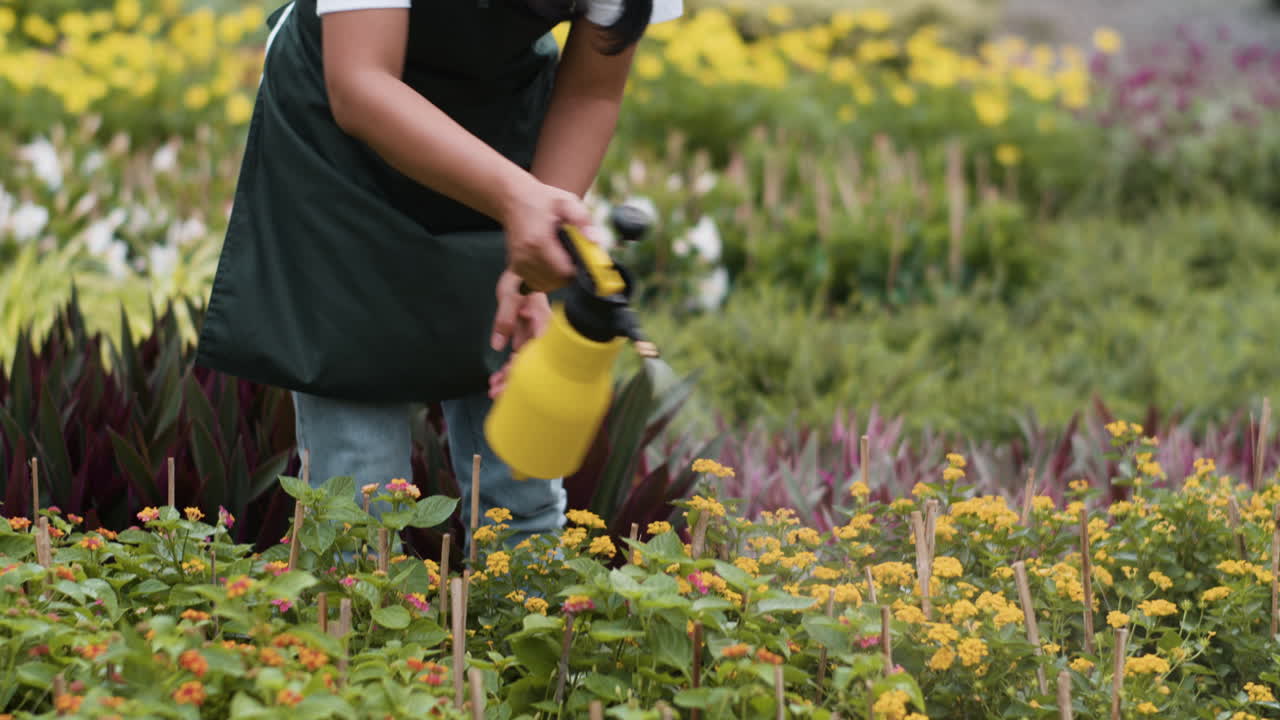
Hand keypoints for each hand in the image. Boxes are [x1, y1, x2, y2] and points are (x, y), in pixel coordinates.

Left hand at [489, 269, 552, 397]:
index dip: (526, 365)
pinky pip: (521, 358)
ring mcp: (536, 336)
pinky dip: (509, 368)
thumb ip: (505, 319)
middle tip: (497, 393)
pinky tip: (497, 378)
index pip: (538, 350)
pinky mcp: (528, 337)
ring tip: (493, 389)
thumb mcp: (509, 297)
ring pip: (527, 362)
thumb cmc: (520, 278)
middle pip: (533, 362)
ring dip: (511, 377)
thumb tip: (498, 345)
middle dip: (515, 379)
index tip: (510, 373)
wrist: (523, 271)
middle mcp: (543, 332)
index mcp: (544, 322)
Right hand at [499, 180, 591, 292]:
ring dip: (558, 277)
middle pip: (556, 282)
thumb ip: (582, 220)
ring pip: (547, 285)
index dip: (577, 269)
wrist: (513, 199)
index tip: (582, 259)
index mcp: (538, 241)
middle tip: (572, 256)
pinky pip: (537, 284)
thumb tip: (595, 240)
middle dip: (569, 273)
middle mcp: (525, 255)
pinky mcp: (515, 268)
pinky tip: (550, 262)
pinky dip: (547, 278)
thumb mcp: (567, 201)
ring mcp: (518, 263)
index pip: (564, 272)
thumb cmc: (542, 200)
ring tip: (561, 257)